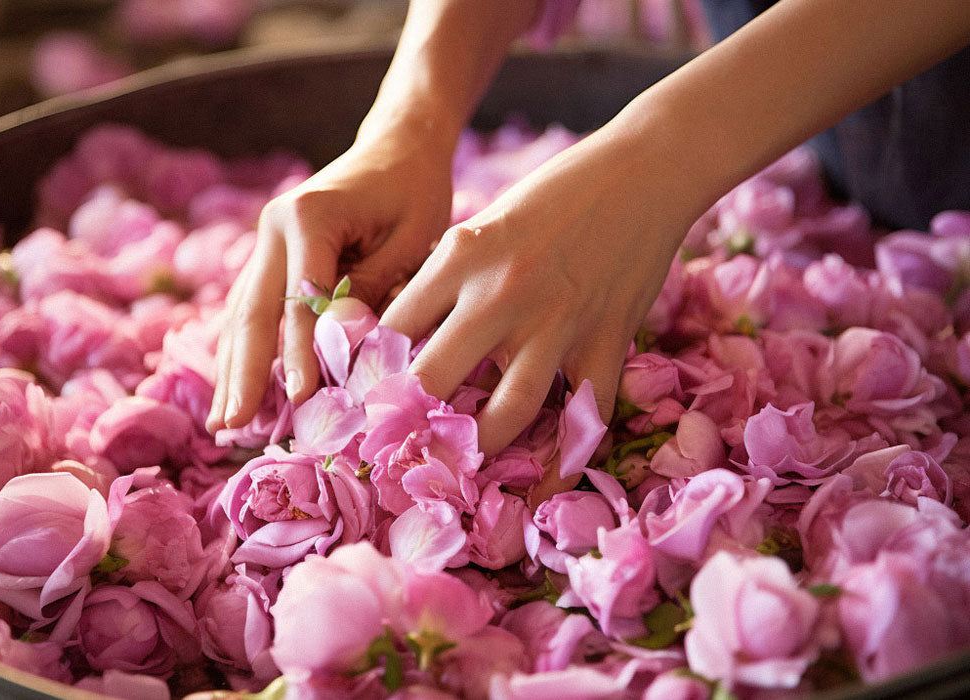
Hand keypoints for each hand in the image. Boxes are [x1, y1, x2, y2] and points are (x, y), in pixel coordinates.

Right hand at [207, 125, 453, 432]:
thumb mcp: (413, 239)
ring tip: (223, 421)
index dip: (302, 354)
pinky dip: (244, 349)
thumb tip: (344, 346)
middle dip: (243, 372)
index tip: (302, 399)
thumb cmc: (414, 190)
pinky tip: (235, 386)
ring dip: (232, 368)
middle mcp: (275, 227)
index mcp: (308, 218)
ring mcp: (268, 239)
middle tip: (232, 426)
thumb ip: (376, 289)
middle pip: (252, 311)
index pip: (302, 301)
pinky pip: (252, 307)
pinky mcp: (274, 253)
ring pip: (242, 313)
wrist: (398, 146)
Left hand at [380, 129, 694, 455]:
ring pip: (507, 413)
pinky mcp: (605, 342)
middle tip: (394, 451)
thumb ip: (450, 275)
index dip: (370, 372)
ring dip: (479, 450)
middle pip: (432, 379)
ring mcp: (556, 324)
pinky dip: (566, 463)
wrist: (645, 170)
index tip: (359, 402)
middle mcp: (500, 294)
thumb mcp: (485, 221)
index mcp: (460, 255)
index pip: (394, 329)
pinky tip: (544, 493)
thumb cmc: (556, 191)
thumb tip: (412, 333)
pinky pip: (585, 417)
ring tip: (462, 469)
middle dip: (408, 421)